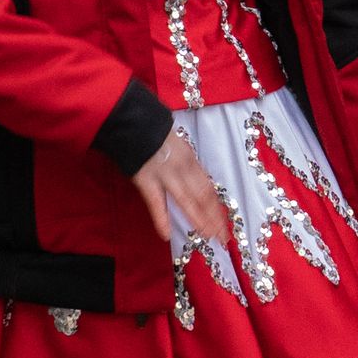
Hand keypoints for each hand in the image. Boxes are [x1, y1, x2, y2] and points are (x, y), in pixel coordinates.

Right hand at [131, 130, 231, 245]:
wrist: (133, 119)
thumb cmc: (153, 132)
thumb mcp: (176, 146)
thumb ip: (185, 164)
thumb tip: (194, 181)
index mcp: (190, 160)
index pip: (208, 189)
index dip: (217, 208)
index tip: (223, 224)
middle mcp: (183, 168)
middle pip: (203, 197)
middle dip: (213, 218)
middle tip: (222, 238)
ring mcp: (165, 174)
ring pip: (186, 200)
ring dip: (198, 220)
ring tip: (207, 236)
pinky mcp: (146, 179)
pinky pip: (156, 201)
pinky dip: (161, 218)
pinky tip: (166, 234)